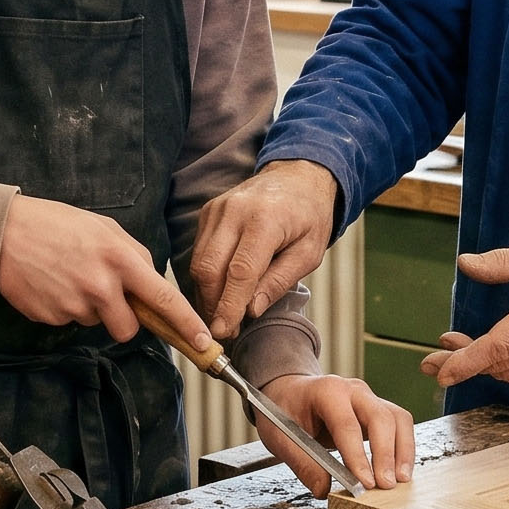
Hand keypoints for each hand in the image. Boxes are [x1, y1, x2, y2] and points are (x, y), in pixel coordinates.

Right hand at [0, 194, 205, 348]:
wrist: (3, 234)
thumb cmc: (56, 225)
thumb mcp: (104, 227)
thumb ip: (132, 254)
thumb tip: (150, 280)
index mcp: (120, 259)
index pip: (164, 298)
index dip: (186, 323)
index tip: (204, 340)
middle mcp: (102, 286)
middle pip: (128, 329)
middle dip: (123, 320)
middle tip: (104, 294)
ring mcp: (76, 305)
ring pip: (97, 323)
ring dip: (91, 309)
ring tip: (70, 278)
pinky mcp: (53, 318)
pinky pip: (71, 322)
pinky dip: (66, 308)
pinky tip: (53, 284)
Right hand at [190, 159, 339, 338]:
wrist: (297, 176)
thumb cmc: (309, 215)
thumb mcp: (309, 252)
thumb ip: (280, 280)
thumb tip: (252, 310)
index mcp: (265, 220)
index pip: (240, 271)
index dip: (229, 305)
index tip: (224, 332)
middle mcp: (234, 211)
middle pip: (210, 268)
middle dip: (213, 305)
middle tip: (226, 331)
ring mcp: (217, 209)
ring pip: (198, 262)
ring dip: (207, 294)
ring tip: (223, 316)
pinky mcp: (208, 212)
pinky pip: (198, 251)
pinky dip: (206, 277)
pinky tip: (219, 293)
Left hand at [256, 373, 413, 493]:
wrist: (290, 392)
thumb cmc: (284, 411)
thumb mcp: (280, 437)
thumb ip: (302, 463)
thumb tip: (324, 490)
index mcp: (327, 391)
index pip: (347, 424)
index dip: (357, 456)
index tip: (364, 483)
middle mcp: (353, 390)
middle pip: (380, 418)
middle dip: (385, 454)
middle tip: (385, 485)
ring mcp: (369, 398)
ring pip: (397, 419)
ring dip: (402, 451)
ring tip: (400, 481)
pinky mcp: (378, 409)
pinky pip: (399, 424)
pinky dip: (403, 448)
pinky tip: (400, 471)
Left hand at [419, 237, 508, 388]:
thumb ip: (504, 262)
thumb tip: (466, 264)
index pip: (499, 346)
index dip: (467, 362)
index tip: (441, 372)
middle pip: (498, 363)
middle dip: (461, 364)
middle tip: (431, 360)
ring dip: (479, 364)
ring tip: (451, 349)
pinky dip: (501, 364)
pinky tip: (486, 350)